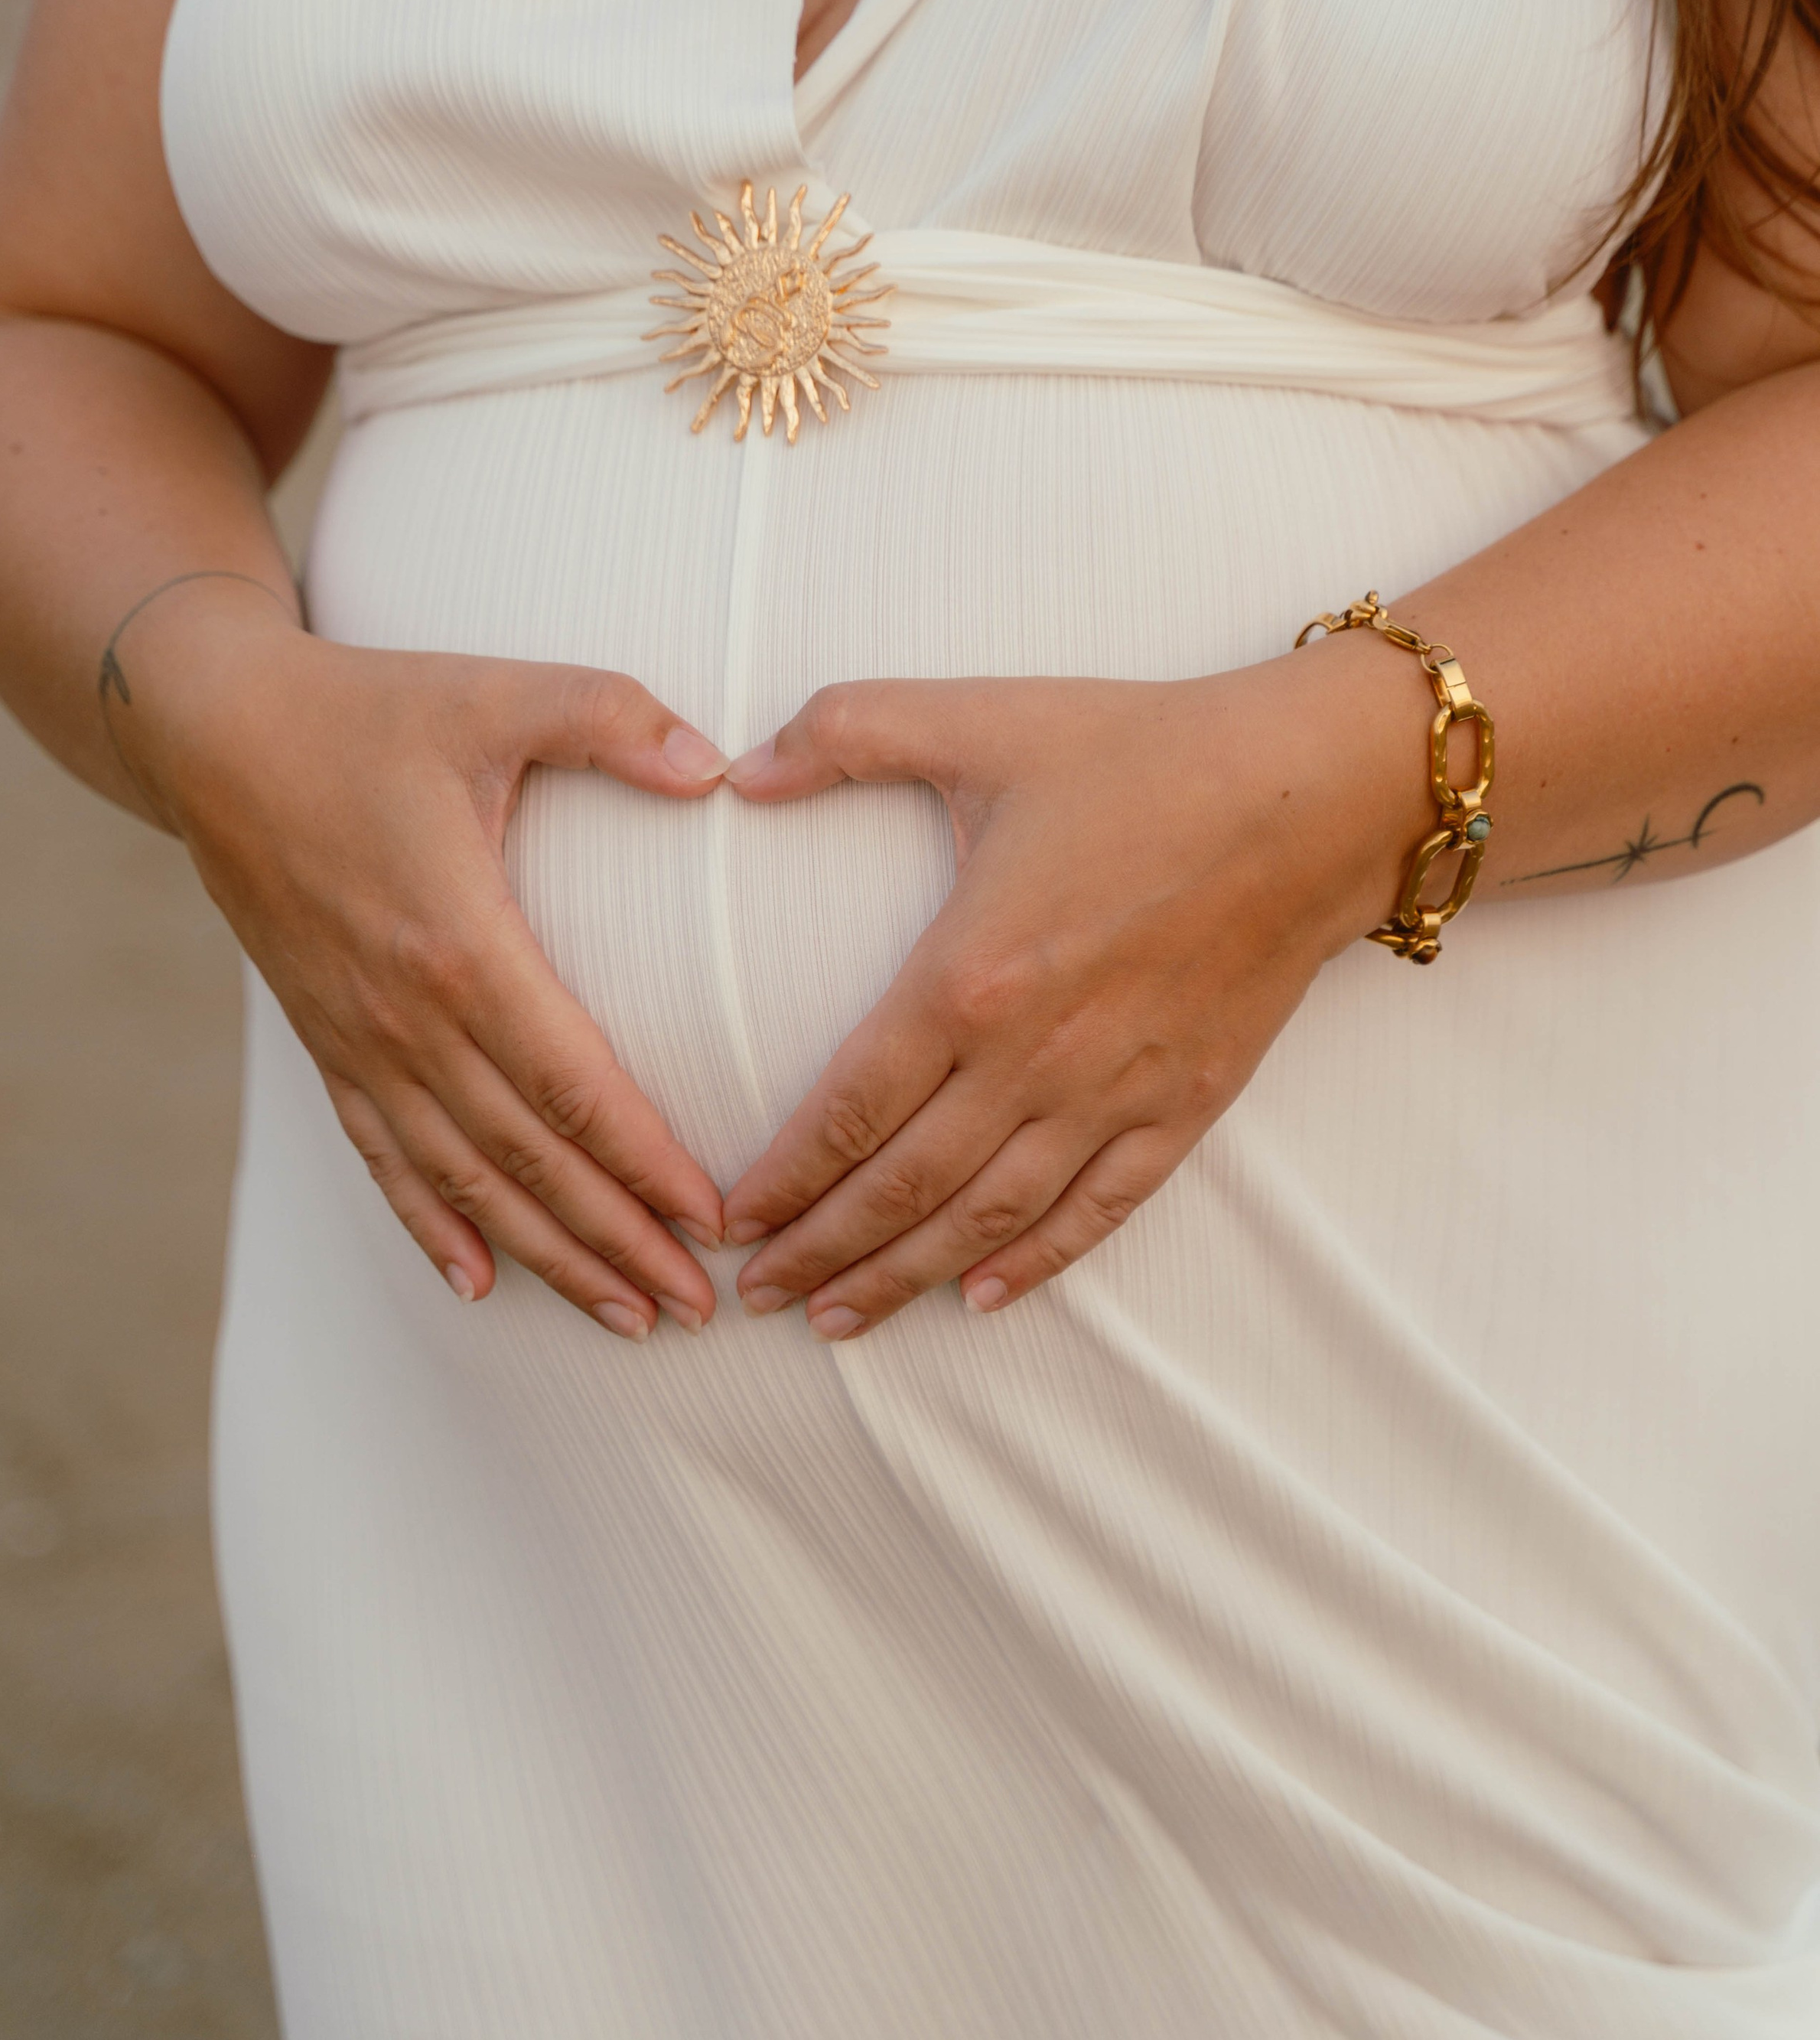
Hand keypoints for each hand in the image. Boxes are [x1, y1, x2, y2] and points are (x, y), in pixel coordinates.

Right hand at [109, 578, 728, 1339]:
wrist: (213, 730)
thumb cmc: (371, 708)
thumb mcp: (498, 692)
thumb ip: (614, 719)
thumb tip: (719, 769)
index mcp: (460, 942)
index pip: (573, 1086)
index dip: (647, 1162)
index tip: (716, 1220)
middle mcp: (406, 1015)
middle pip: (528, 1159)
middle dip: (618, 1241)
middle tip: (698, 1308)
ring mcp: (358, 1039)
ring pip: (463, 1180)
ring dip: (547, 1255)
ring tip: (624, 1316)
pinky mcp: (325, 1042)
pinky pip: (384, 1157)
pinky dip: (431, 1228)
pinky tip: (479, 1284)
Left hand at [720, 651, 1423, 1338]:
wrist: (1310, 792)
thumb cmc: (1142, 751)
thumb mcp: (979, 719)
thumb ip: (844, 732)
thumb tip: (737, 769)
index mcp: (967, 976)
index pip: (847, 1109)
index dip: (782, 1179)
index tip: (729, 1223)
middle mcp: (1033, 1058)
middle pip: (902, 1187)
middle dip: (820, 1250)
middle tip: (756, 1296)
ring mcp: (1113, 1092)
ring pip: (987, 1219)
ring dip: (904, 1277)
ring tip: (837, 1319)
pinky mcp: (1184, 1106)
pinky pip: (1096, 1211)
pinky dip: (1033, 1263)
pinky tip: (980, 1298)